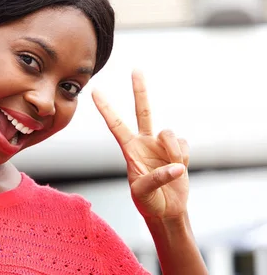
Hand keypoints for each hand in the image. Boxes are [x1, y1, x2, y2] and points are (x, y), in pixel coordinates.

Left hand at [92, 70, 189, 219]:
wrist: (166, 209)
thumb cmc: (147, 201)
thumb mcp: (143, 193)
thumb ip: (156, 179)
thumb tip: (175, 167)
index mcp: (129, 149)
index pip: (115, 125)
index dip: (106, 108)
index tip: (94, 92)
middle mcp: (144, 141)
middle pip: (143, 111)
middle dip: (140, 90)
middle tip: (135, 69)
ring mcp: (161, 144)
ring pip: (170, 132)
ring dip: (173, 152)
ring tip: (171, 169)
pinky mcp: (178, 150)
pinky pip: (184, 145)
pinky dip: (183, 158)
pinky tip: (178, 168)